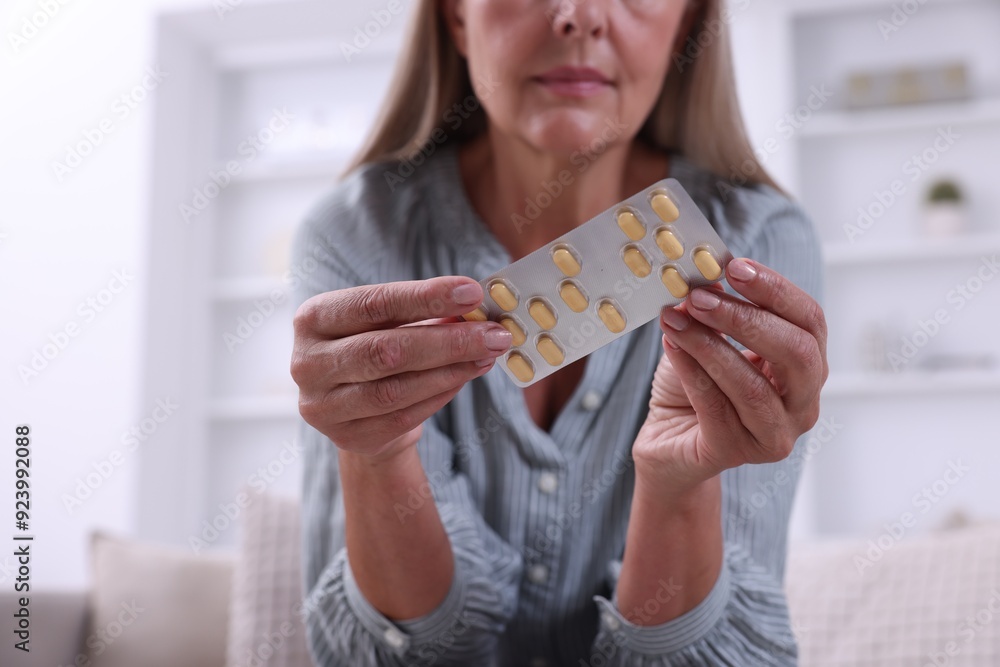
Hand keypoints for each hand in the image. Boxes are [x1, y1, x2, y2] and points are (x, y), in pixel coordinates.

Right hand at [290, 276, 512, 460]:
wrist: (354, 408)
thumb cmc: (376, 348)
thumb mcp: (387, 322)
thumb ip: (422, 314)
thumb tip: (474, 309)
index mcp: (314, 318)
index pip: (373, 303)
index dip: (425, 298)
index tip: (472, 293)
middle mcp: (307, 362)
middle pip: (386, 350)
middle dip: (448, 341)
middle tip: (493, 334)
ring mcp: (323, 405)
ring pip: (395, 389)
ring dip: (450, 371)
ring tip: (486, 355)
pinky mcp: (347, 436)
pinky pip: (403, 417)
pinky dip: (440, 395)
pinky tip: (465, 377)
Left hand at [632, 258, 827, 495]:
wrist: (667, 439)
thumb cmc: (695, 385)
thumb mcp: (708, 338)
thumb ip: (713, 312)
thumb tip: (705, 279)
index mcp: (806, 367)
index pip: (810, 321)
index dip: (776, 290)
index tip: (735, 266)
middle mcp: (803, 403)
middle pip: (797, 354)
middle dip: (746, 318)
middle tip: (700, 296)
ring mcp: (775, 434)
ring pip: (752, 386)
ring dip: (709, 345)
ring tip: (674, 318)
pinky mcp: (737, 452)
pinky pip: (716, 407)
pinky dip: (691, 370)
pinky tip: (671, 345)